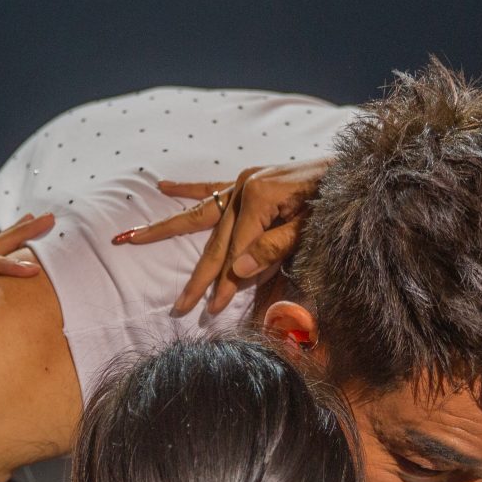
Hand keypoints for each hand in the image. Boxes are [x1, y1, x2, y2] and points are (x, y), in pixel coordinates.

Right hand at [113, 159, 330, 315]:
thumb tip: (237, 270)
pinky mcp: (249, 179)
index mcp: (259, 195)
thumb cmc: (334, 202)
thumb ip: (272, 249)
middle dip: (199, 275)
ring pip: (201, 214)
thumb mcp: (308, 229)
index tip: (213, 309)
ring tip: (130, 237)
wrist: (351, 172)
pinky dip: (188, 188)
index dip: (226, 282)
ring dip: (166, 228)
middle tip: (180, 305)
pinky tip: (163, 185)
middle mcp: (245, 185)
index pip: (236, 250)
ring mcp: (244, 180)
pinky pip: (212, 188)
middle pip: (215, 239)